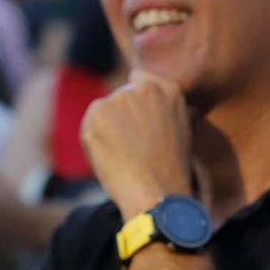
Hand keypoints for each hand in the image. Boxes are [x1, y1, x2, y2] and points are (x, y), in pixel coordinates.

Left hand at [80, 71, 192, 219]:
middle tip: (132, 147)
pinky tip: (110, 157)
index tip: (135, 118)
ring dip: (106, 129)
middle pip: (120, 98)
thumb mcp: (181, 132)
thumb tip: (153, 107)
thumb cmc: (170, 170)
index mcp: (171, 91)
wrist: (156, 190)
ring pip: (104, 112)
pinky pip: (89, 125)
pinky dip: (93, 141)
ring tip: (124, 155)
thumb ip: (164, 112)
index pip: (141, 78)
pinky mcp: (98, 110)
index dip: (135, 99)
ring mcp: (120, 98)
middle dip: (120, 117)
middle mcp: (145, 89)